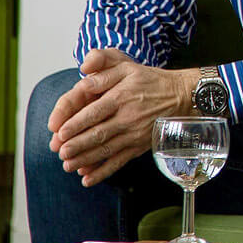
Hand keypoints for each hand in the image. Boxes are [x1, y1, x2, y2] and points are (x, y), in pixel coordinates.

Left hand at [48, 49, 197, 185]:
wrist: (181, 96)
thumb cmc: (151, 80)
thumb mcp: (128, 65)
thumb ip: (104, 63)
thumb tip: (84, 70)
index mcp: (122, 96)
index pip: (95, 112)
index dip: (76, 123)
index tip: (61, 132)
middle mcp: (128, 116)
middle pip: (99, 134)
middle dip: (77, 145)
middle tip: (60, 152)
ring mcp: (134, 133)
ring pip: (106, 149)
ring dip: (85, 160)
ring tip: (67, 165)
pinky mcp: (140, 145)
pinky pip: (120, 161)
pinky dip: (103, 172)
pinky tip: (88, 179)